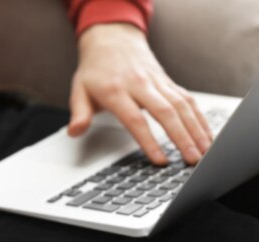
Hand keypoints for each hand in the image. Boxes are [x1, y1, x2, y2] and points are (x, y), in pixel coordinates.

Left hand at [68, 23, 211, 164]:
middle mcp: (140, 84)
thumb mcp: (78, 91)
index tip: (160, 160)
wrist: (112, 40)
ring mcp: (157, 82)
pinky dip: (200, 118)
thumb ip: (79, 113)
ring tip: (204, 152)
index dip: (149, 141)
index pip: (135, 119)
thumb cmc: (95, 71)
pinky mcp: (168, 81)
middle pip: (165, 112)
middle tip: (191, 160)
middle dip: (181, 137)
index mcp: (116, 90)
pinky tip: (206, 135)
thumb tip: (74, 132)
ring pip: (182, 105)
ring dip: (196, 129)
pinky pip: (188, 100)